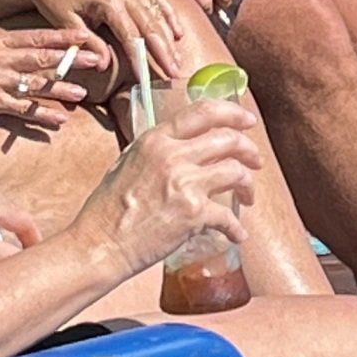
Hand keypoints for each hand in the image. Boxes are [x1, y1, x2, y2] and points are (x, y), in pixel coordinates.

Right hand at [0, 23, 100, 128]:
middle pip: (42, 58)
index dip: (64, 35)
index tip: (88, 35)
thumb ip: (10, 46)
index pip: (38, 36)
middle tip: (97, 59)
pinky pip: (21, 110)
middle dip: (72, 59)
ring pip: (35, 84)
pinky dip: (41, 115)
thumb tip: (40, 47)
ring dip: (60, 89)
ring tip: (83, 94)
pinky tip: (59, 120)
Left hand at [18, 0, 191, 84]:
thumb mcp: (66, 24)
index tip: (148, 79)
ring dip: (170, 38)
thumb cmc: (55, 2)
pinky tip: (178, 34)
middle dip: (164, 52)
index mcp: (107, 1)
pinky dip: (169, 16)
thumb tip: (104, 65)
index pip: (131, 36)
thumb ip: (87, 43)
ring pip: (158, 14)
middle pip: (151, 25)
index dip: (141, 59)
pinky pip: (157, 0)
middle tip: (174, 74)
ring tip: (177, 61)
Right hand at [74, 101, 262, 279]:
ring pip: (236, 172)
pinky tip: (237, 234)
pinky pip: (228, 217)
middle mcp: (172, 156)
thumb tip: (182, 146)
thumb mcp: (127, 163)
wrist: (100, 244)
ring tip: (248, 197)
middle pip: (228, 139)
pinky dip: (236, 228)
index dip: (233, 113)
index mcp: (155, 140)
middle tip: (256, 161)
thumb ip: (156, 150)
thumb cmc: (107, 210)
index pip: (203, 112)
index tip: (247, 121)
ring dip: (248, 185)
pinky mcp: (193, 214)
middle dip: (249, 149)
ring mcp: (185, 184)